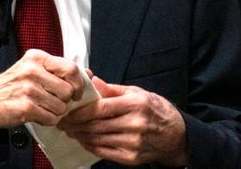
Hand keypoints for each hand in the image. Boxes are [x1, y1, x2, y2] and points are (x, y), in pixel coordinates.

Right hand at [0, 49, 84, 132]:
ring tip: (42, 108)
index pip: (71, 68)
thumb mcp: (33, 69)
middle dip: (65, 101)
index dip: (79, 84)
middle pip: (68, 90)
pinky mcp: (25, 107)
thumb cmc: (13, 85)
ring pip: (61, 107)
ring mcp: (28, 89)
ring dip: (56, 112)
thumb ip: (59, 70)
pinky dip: (48, 120)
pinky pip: (51, 118)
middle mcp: (32, 70)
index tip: (76, 92)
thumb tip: (88, 73)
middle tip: (53, 101)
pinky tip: (37, 115)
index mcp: (37, 57)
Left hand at [57, 76, 188, 166]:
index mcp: (136, 104)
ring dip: (80, 135)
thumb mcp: (138, 93)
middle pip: (96, 125)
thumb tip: (93, 82)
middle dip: (75, 124)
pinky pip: (104, 152)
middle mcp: (135, 124)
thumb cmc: (156, 110)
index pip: (100, 108)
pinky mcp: (132, 158)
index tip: (67, 111)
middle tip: (63, 122)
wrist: (176, 136)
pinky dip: (90, 146)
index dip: (80, 111)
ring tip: (70, 130)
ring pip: (98, 139)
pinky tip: (83, 140)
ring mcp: (134, 143)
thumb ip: (113, 89)